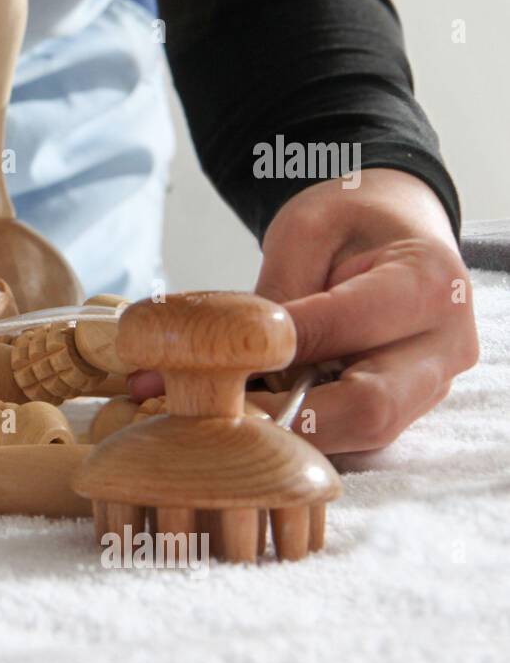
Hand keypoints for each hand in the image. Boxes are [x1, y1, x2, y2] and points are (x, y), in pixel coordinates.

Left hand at [130, 170, 477, 453]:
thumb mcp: (304, 233)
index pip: (348, 331)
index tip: (217, 361)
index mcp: (429, 284)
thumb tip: (224, 360)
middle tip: (217, 411)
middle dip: (285, 416)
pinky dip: (303, 433)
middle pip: (368, 409)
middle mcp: (445, 345)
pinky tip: (259, 415)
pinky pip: (355, 439)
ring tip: (230, 413)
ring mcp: (431, 386)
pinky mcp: (408, 411)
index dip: (278, 351)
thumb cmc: (350, 222)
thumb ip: (277, 296)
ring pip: (360, 437)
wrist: (395, 230)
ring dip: (291, 433)